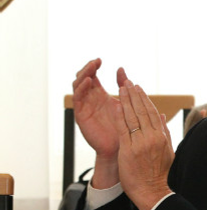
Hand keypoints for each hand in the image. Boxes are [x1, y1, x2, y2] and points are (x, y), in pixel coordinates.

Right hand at [72, 59, 129, 187]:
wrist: (121, 150)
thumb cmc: (126, 129)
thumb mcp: (126, 103)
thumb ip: (123, 87)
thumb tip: (123, 71)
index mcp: (100, 96)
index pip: (92, 76)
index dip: (94, 66)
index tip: (101, 59)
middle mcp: (90, 99)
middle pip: (83, 77)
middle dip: (88, 68)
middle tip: (96, 62)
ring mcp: (85, 106)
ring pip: (77, 85)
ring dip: (83, 75)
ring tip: (92, 68)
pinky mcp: (81, 115)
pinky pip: (77, 98)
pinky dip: (81, 88)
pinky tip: (88, 81)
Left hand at [113, 79, 174, 209]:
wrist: (153, 191)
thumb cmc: (160, 174)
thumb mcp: (167, 151)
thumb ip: (164, 132)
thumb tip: (162, 116)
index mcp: (161, 136)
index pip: (152, 113)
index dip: (144, 99)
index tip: (138, 88)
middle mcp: (152, 137)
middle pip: (142, 111)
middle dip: (134, 95)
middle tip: (128, 82)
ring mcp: (140, 143)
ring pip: (133, 117)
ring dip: (126, 101)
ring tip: (121, 88)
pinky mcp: (129, 150)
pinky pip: (124, 130)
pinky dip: (120, 116)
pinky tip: (116, 105)